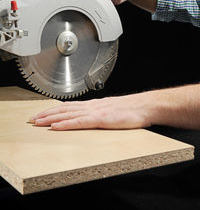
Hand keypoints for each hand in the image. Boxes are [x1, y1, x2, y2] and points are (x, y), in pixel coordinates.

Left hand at [30, 92, 156, 130]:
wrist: (144, 105)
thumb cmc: (130, 109)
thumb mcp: (110, 109)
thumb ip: (97, 112)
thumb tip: (87, 117)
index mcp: (93, 105)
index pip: (68, 107)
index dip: (53, 110)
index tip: (41, 114)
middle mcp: (91, 106)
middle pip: (64, 109)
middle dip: (46, 114)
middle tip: (32, 119)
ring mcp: (95, 112)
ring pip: (68, 114)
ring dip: (51, 118)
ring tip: (38, 122)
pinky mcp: (102, 119)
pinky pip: (80, 122)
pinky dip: (66, 124)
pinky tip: (56, 126)